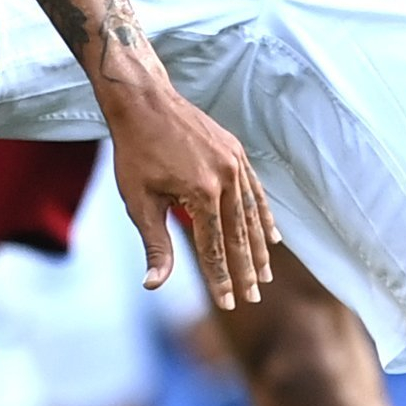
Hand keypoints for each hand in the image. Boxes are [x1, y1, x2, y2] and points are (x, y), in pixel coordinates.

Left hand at [102, 76, 276, 310]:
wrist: (144, 101)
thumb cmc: (135, 153)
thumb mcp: (138, 202)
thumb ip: (155, 245)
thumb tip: (154, 284)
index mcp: (202, 193)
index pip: (214, 248)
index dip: (221, 279)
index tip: (229, 304)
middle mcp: (226, 178)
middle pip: (239, 235)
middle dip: (246, 270)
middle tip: (254, 297)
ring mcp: (235, 163)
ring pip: (252, 215)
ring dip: (259, 248)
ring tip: (266, 274)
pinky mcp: (236, 152)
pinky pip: (255, 191)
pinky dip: (263, 216)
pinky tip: (271, 236)